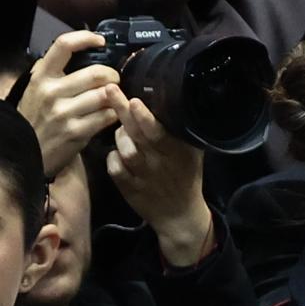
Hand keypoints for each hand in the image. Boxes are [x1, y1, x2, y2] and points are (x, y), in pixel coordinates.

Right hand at [16, 32, 118, 175]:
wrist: (24, 151)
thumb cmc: (35, 118)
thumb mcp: (36, 89)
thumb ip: (54, 72)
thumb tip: (82, 53)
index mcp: (42, 76)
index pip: (63, 45)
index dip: (86, 38)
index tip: (101, 41)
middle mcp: (51, 91)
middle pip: (96, 73)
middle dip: (113, 75)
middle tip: (114, 80)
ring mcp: (64, 112)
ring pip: (104, 95)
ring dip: (116, 96)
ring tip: (114, 98)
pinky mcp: (76, 132)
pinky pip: (106, 116)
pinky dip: (114, 114)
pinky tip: (110, 115)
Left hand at [103, 89, 212, 266]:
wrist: (179, 215)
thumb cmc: (186, 177)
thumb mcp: (192, 154)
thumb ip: (182, 132)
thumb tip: (171, 100)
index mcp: (177, 153)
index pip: (158, 132)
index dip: (144, 117)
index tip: (134, 100)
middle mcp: (159, 164)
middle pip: (137, 134)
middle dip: (123, 111)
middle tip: (109, 90)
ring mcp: (142, 177)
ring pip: (123, 149)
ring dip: (120, 136)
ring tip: (123, 130)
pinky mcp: (129, 188)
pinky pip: (114, 167)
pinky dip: (113, 157)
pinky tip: (118, 154)